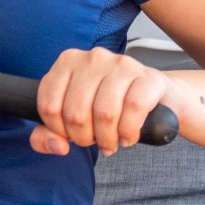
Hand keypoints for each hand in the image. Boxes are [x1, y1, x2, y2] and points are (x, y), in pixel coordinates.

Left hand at [32, 47, 180, 155]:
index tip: (70, 136)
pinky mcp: (148, 77)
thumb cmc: (108, 107)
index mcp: (67, 62)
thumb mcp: (73, 118)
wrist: (156, 97)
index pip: (49, 105)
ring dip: (107, 139)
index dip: (58, 130)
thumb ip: (47, 135)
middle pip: (76, 113)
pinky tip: (128, 137)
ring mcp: (121, 64)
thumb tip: (57, 146)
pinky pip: (133, 110)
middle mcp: (92, 58)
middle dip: (83, 138)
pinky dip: (129, 132)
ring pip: (104, 113)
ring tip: (111, 142)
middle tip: (94, 141)